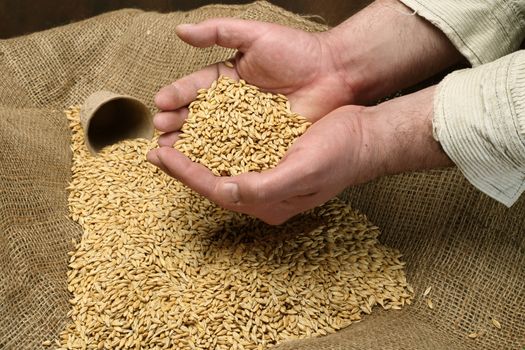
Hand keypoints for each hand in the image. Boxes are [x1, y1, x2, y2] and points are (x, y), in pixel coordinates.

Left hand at [148, 86, 452, 224]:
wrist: (365, 136)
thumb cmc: (340, 153)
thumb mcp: (303, 170)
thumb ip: (265, 186)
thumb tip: (227, 189)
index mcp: (270, 202)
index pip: (217, 190)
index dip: (186, 174)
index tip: (160, 156)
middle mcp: (265, 193)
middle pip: (213, 182)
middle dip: (183, 167)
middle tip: (155, 150)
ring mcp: (268, 175)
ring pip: (221, 167)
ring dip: (195, 154)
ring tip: (171, 140)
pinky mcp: (272, 157)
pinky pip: (234, 153)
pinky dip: (214, 142)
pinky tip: (201, 131)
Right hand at [153, 18, 355, 147]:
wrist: (335, 73)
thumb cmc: (298, 51)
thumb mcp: (254, 35)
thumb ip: (218, 32)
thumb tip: (180, 30)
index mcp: (228, 78)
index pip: (196, 88)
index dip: (177, 95)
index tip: (160, 103)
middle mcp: (234, 104)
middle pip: (199, 115)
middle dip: (177, 123)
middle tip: (159, 131)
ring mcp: (248, 126)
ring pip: (214, 136)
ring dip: (191, 143)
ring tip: (170, 149)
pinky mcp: (264, 142)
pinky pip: (238, 151)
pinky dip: (219, 158)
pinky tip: (201, 164)